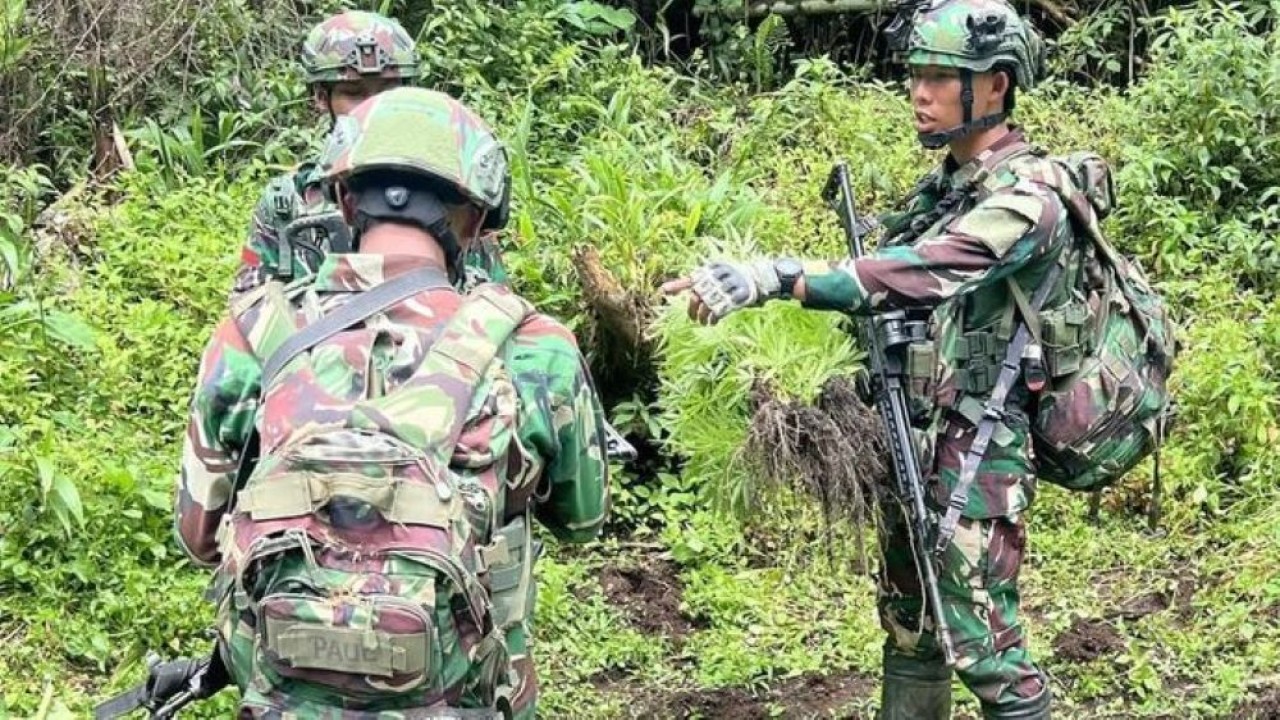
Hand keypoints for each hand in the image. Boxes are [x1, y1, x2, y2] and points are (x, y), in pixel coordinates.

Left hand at [660, 259, 781, 324]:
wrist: (760, 279)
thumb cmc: (733, 279)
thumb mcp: (715, 276)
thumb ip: (694, 282)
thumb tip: (667, 288)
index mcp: (713, 269)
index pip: (692, 279)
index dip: (677, 285)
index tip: (663, 291)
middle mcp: (720, 275)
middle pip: (699, 294)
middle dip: (692, 308)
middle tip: (692, 318)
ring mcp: (730, 285)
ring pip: (708, 303)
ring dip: (702, 316)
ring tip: (701, 322)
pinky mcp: (739, 296)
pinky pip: (720, 310)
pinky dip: (712, 318)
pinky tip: (711, 323)